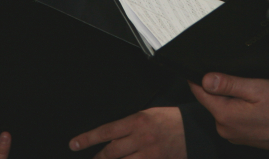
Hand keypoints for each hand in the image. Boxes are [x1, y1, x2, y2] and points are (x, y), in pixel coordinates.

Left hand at [69, 107, 184, 158]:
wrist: (194, 130)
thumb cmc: (171, 120)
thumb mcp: (148, 114)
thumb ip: (129, 126)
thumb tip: (111, 136)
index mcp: (137, 121)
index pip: (106, 131)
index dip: (87, 139)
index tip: (74, 144)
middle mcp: (141, 138)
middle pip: (111, 152)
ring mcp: (150, 154)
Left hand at [188, 73, 268, 148]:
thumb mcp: (255, 88)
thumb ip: (228, 84)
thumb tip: (205, 79)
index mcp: (224, 115)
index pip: (200, 93)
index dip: (197, 78)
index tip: (197, 67)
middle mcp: (224, 128)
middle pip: (211, 101)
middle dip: (219, 88)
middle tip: (239, 81)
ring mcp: (232, 135)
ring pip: (222, 109)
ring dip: (230, 99)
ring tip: (248, 93)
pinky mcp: (240, 137)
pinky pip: (231, 118)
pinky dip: (237, 109)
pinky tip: (252, 105)